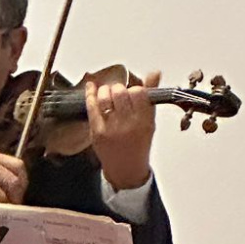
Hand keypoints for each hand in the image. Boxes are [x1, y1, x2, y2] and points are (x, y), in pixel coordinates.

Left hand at [86, 66, 158, 191]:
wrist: (126, 170)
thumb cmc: (138, 145)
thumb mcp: (149, 122)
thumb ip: (150, 97)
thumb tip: (154, 73)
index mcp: (144, 121)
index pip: (139, 92)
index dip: (134, 88)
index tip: (133, 92)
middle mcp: (128, 124)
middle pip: (120, 92)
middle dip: (119, 89)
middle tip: (119, 94)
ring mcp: (111, 128)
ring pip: (105, 96)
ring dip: (105, 90)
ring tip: (107, 94)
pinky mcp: (96, 131)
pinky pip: (91, 106)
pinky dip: (90, 94)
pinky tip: (91, 88)